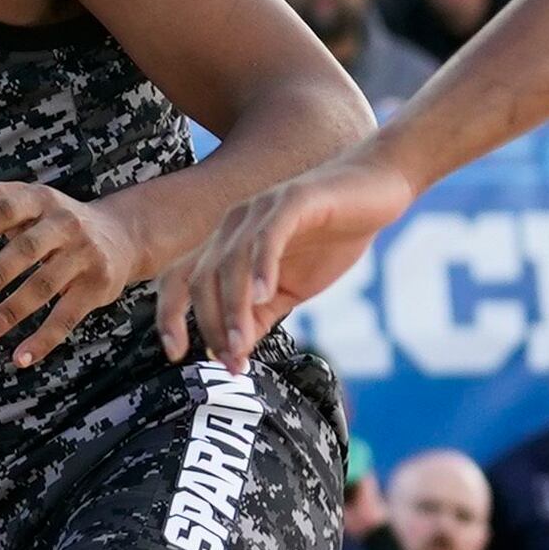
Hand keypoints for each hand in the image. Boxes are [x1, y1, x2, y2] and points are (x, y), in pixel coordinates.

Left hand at [0, 181, 141, 368]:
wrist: (122, 235)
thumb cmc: (56, 221)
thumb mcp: (30, 200)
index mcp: (40, 199)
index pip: (4, 211)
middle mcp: (64, 223)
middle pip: (26, 248)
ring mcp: (84, 254)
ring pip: (44, 286)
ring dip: (11, 313)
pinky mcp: (98, 285)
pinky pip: (67, 316)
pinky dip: (43, 340)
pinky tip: (21, 358)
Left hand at [170, 158, 413, 365]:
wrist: (379, 189)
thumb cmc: (333, 237)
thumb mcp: (291, 289)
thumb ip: (260, 316)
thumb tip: (234, 352)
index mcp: (228, 243)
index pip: (181, 278)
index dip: (169, 315)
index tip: (175, 353)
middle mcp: (235, 224)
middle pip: (202, 277)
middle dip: (211, 324)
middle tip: (231, 360)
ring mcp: (262, 210)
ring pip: (230, 263)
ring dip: (233, 309)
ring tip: (242, 345)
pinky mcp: (293, 200)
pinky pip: (268, 236)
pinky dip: (261, 267)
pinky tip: (266, 295)